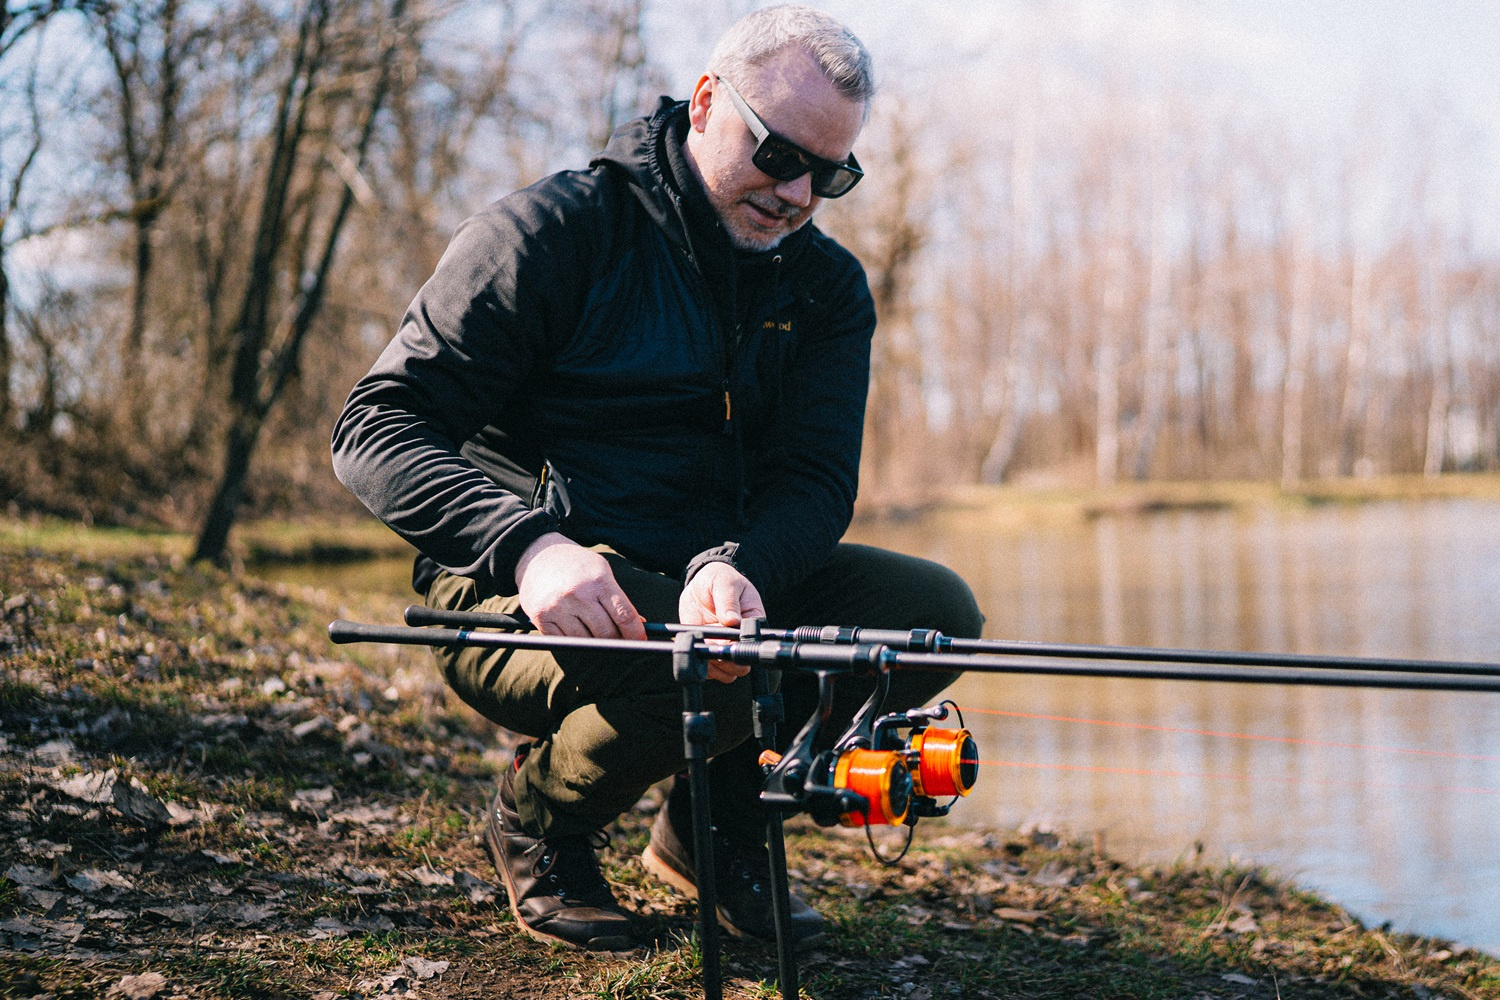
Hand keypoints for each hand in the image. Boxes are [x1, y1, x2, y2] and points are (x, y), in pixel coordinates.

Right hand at [514, 533, 646, 639]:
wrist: (537, 554)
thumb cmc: (576, 565)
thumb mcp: (601, 572)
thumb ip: (618, 599)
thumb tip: (637, 626)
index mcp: (598, 580)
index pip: (624, 615)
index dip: (636, 633)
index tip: (641, 641)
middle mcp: (578, 594)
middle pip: (606, 633)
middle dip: (616, 640)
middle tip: (619, 640)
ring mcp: (558, 607)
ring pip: (586, 641)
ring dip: (594, 642)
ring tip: (594, 631)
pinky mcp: (541, 618)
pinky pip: (565, 642)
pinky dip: (574, 641)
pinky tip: (575, 630)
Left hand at [680, 561, 763, 682]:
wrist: (704, 584)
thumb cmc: (721, 580)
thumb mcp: (726, 584)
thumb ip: (728, 602)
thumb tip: (732, 620)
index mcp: (753, 622)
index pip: (751, 642)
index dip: (737, 643)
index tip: (724, 636)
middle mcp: (741, 639)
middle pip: (742, 664)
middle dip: (725, 657)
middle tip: (711, 642)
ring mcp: (726, 647)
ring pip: (728, 673)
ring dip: (714, 665)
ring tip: (703, 644)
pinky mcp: (711, 652)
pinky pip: (712, 671)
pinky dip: (704, 667)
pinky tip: (697, 651)